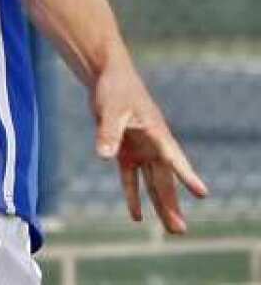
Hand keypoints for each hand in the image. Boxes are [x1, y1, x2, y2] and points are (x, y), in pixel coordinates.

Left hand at [91, 61, 208, 232]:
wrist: (107, 77)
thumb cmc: (115, 89)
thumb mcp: (111, 110)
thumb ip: (108, 133)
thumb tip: (103, 156)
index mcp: (156, 133)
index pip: (174, 158)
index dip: (187, 176)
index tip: (202, 193)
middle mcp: (153, 145)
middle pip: (165, 180)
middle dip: (172, 204)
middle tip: (180, 230)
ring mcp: (141, 150)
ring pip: (153, 183)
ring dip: (160, 205)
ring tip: (172, 230)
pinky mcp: (125, 151)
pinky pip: (131, 178)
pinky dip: (133, 195)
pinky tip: (137, 216)